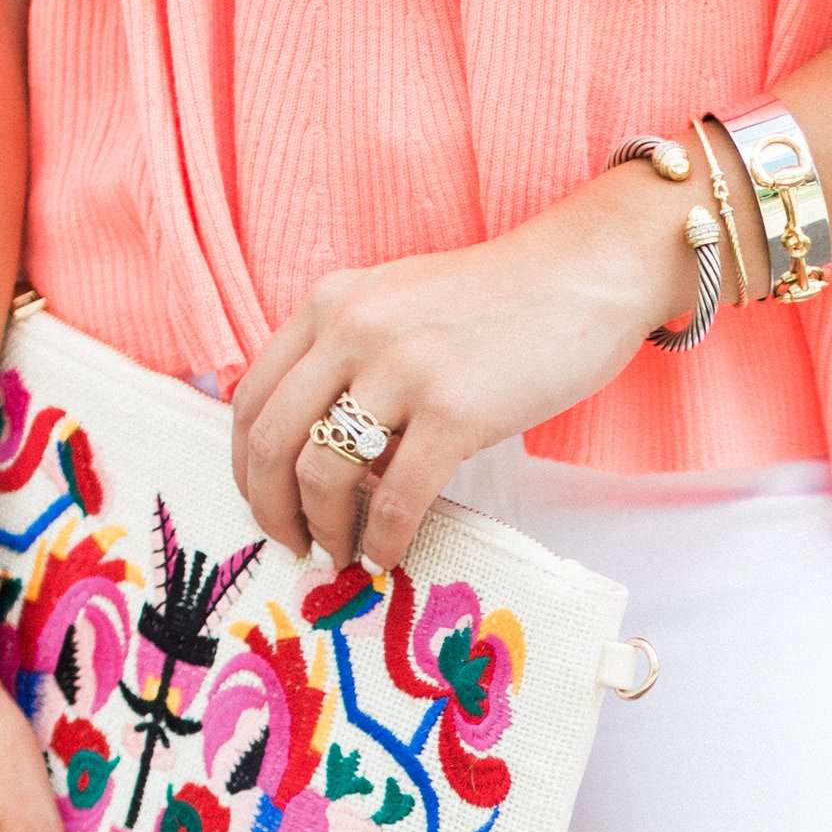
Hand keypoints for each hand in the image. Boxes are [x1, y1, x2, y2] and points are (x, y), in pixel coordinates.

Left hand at [229, 166, 692, 573]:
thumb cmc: (500, 303)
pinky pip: (396, 497)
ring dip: (324, 531)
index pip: (253, 398)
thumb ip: (351, 362)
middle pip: (270, 441)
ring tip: (342, 556)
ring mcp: (402, 368)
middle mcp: (352, 329)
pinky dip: (384, 540)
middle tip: (296, 547)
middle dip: (271, 511)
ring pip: (320, 473)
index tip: (268, 506)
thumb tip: (324, 453)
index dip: (246, 469)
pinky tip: (388, 556)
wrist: (585, 275)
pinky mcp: (455, 410)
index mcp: (331, 304)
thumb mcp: (400, 311)